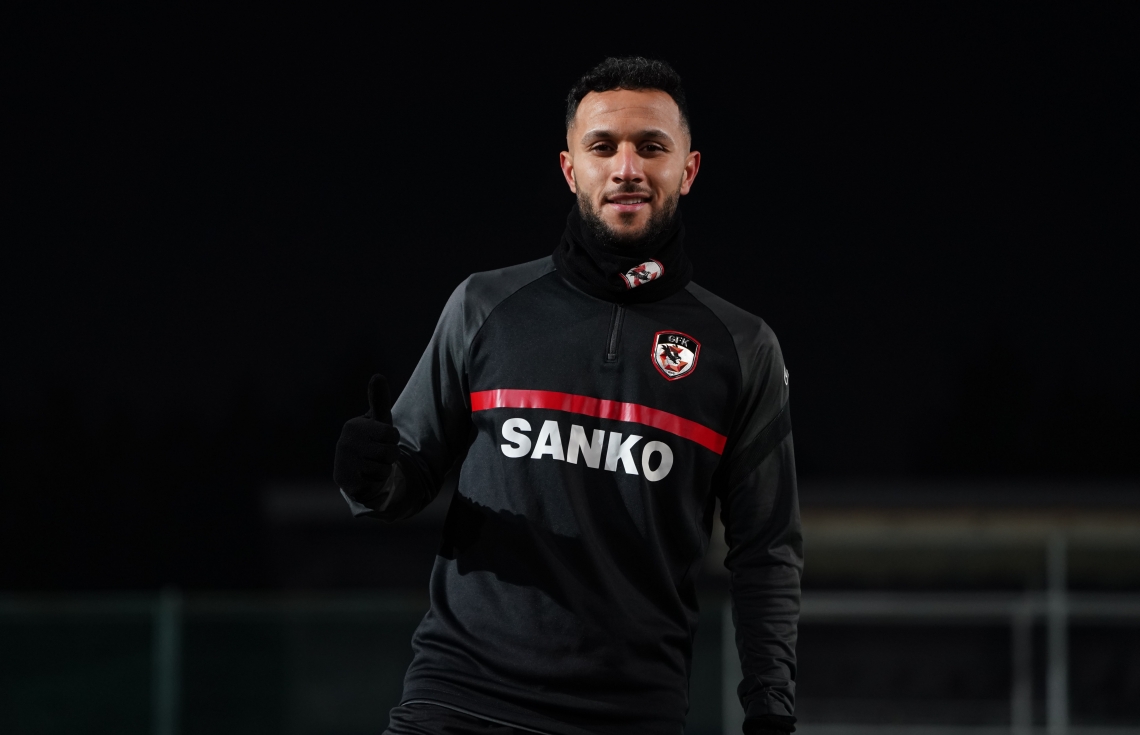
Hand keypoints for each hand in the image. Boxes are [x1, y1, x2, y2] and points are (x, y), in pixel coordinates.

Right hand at [334, 374, 400, 501]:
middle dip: (391, 455)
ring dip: (384, 469)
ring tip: (374, 465)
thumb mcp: (378, 420)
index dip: (393, 438)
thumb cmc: (372, 441)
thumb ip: (379, 400)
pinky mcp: (347, 484)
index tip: (384, 439)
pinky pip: (376, 483)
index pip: (391, 434)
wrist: (357, 471)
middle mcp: (344, 444)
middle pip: (389, 453)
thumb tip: (377, 375)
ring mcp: (344, 465)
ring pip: (384, 470)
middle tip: (381, 454)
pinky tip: (368, 477)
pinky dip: (376, 481)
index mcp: (353, 427)